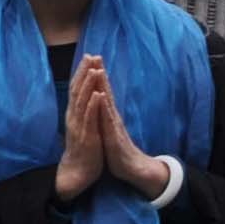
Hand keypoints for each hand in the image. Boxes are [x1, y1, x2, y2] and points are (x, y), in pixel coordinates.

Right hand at [54, 55, 107, 202]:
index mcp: (75, 113)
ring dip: (88, 85)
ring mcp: (80, 126)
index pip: (77, 88)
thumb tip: (85, 95)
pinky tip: (98, 95)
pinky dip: (93, 106)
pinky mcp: (87, 136)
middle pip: (77, 90)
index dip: (82, 72)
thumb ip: (83, 110)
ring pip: (82, 102)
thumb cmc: (83, 147)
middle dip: (84, 72)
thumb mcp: (83, 125)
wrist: (78, 171)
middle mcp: (74, 117)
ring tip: (94, 70)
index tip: (89, 56)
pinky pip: (90, 119)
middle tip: (90, 56)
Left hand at [83, 59, 168, 195]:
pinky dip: (103, 106)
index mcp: (108, 115)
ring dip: (102, 85)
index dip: (96, 76)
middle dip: (100, 73)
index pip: (101, 91)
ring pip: (106, 101)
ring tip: (98, 69)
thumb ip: (105, 117)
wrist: (132, 167)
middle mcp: (112, 115)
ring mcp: (113, 124)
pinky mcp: (114, 134)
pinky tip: (101, 96)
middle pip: (105, 90)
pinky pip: (107, 118)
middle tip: (96, 55)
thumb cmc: (118, 150)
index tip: (91, 60)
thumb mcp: (108, 130)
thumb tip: (100, 105)